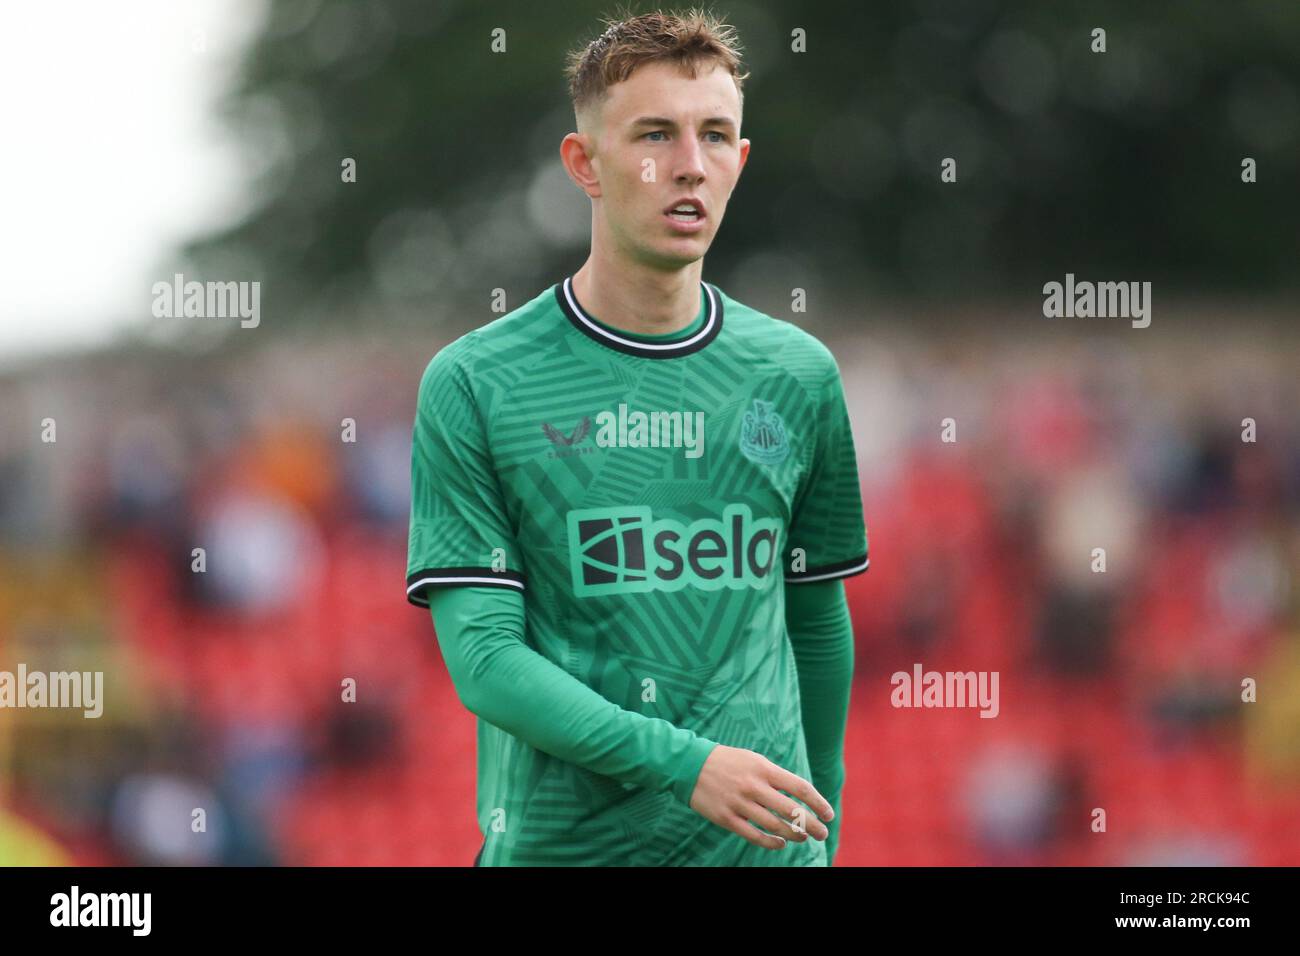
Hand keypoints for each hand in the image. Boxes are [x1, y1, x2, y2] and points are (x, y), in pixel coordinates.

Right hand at [687, 745, 832, 849]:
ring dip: (794, 835)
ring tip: (803, 837)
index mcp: (764, 769)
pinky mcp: (727, 818)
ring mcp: (740, 803)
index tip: (828, 814)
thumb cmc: (728, 762)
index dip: (818, 803)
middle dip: (812, 825)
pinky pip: (754, 835)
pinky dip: (771, 842)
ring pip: (775, 826)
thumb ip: (775, 777)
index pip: (800, 788)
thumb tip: (800, 797)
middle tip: (823, 834)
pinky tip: (781, 843)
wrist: (690, 765)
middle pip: (791, 811)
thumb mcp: (754, 760)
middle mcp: (754, 786)